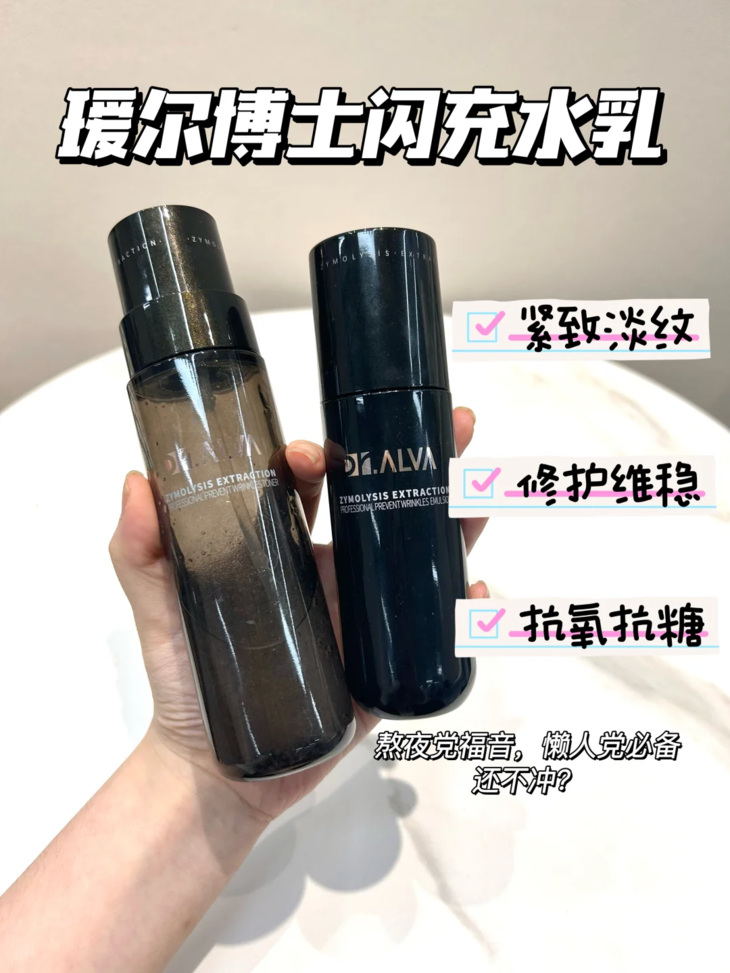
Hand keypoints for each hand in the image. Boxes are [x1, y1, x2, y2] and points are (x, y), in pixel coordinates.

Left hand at [109, 407, 487, 824]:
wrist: (219, 768)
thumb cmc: (187, 682)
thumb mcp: (159, 610)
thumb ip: (140, 553)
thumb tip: (137, 483)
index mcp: (287, 548)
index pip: (316, 487)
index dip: (326, 455)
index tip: (316, 454)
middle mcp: (333, 571)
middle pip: (383, 504)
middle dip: (421, 461)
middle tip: (454, 427)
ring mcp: (363, 614)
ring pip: (418, 557)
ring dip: (455, 520)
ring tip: (479, 495)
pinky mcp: (383, 662)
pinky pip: (431, 628)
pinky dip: (461, 608)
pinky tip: (475, 592)